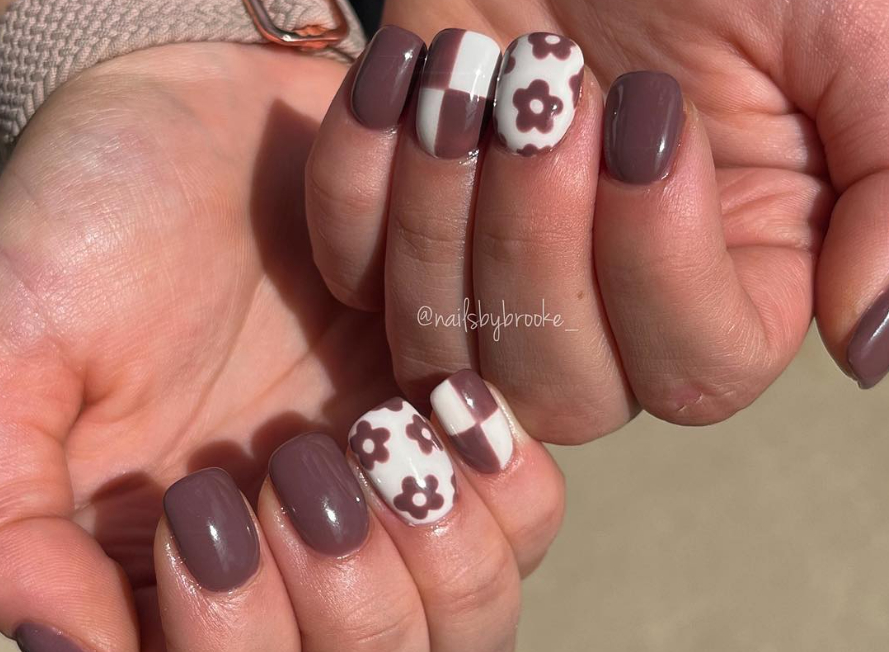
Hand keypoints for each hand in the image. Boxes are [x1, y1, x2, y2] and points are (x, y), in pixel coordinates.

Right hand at [0, 43, 564, 650]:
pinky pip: (524, 520)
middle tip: (297, 464)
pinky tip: (438, 397)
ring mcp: (382, 504)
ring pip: (465, 623)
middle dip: (346, 601)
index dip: (239, 640)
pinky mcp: (449, 433)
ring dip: (434, 548)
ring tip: (373, 428)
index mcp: (166, 574)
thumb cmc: (85, 221)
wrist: (196, 108)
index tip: (209, 501)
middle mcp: (286, 560)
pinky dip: (500, 481)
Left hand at [306, 0, 888, 444]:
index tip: (646, 111)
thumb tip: (865, 345)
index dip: (659, 265)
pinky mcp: (402, 221)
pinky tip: (403, 74)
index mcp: (732, 273)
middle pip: (561, 388)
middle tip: (542, 90)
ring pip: (443, 352)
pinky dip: (355, 182)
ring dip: (439, 213)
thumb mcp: (851, 38)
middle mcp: (610, 299)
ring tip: (464, 71)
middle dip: (534, 241)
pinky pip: (350, 271)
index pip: (698, 368)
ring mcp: (495, 270)